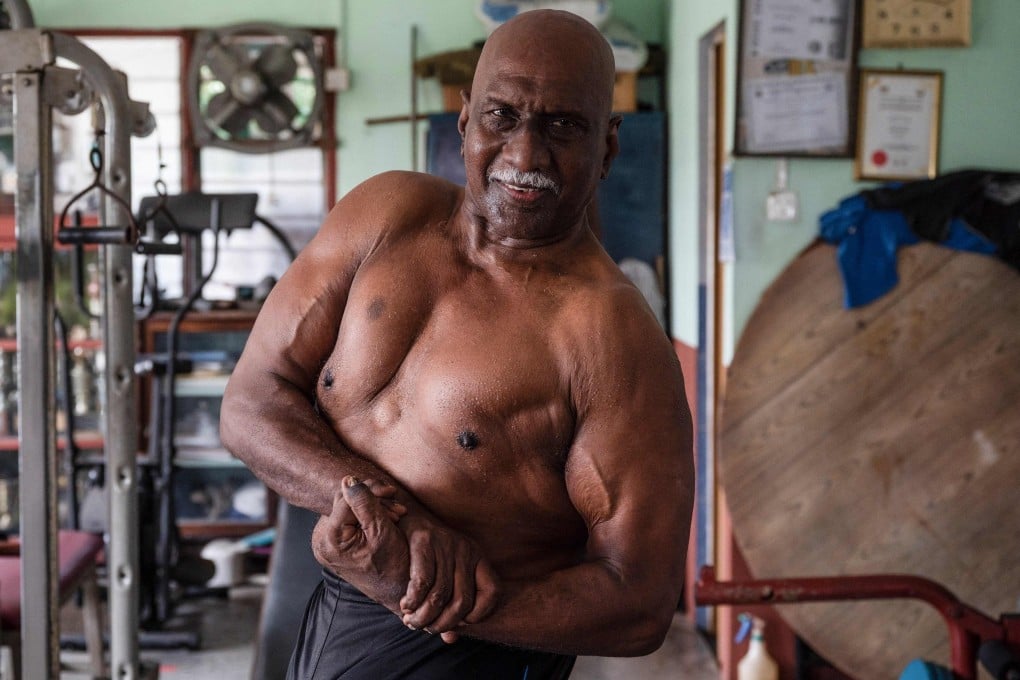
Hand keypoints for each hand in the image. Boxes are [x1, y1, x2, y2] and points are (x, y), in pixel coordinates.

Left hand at [311, 476, 409, 612]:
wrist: (395, 592)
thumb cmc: (393, 566)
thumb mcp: (381, 532)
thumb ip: (365, 503)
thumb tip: (348, 479)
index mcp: (330, 540)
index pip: (345, 498)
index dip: (369, 490)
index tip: (392, 491)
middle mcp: (320, 541)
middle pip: (343, 501)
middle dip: (371, 499)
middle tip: (396, 506)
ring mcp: (325, 542)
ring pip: (346, 507)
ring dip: (371, 506)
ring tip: (394, 515)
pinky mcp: (332, 543)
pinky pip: (346, 518)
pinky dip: (365, 515)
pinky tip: (384, 519)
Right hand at [397, 514, 500, 641]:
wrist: (399, 520)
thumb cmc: (420, 557)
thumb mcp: (440, 580)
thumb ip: (446, 608)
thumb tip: (451, 639)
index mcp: (477, 557)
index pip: (493, 591)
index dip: (479, 614)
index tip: (458, 622)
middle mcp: (466, 549)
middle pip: (463, 600)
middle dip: (442, 623)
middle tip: (424, 627)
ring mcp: (446, 543)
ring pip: (441, 594)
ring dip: (423, 616)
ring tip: (411, 621)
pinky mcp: (424, 539)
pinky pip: (422, 581)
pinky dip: (413, 601)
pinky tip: (405, 605)